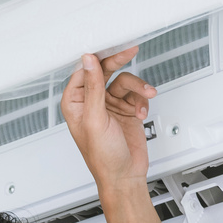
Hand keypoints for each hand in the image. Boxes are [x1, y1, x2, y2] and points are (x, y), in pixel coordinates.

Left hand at [60, 47, 157, 190]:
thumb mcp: (95, 119)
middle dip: (119, 62)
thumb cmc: (103, 157)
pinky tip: (141, 112)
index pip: (85, 71)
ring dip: (137, 88)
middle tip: (131, 50)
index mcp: (75, 103)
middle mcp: (92, 102)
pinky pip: (136, 95)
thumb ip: (92, 88)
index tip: (109, 46)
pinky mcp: (127, 111)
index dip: (97, 58)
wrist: (125, 177)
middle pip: (105, 71)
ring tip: (147, 95)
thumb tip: (88, 61)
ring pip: (124, 82)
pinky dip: (142, 101)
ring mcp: (110, 106)